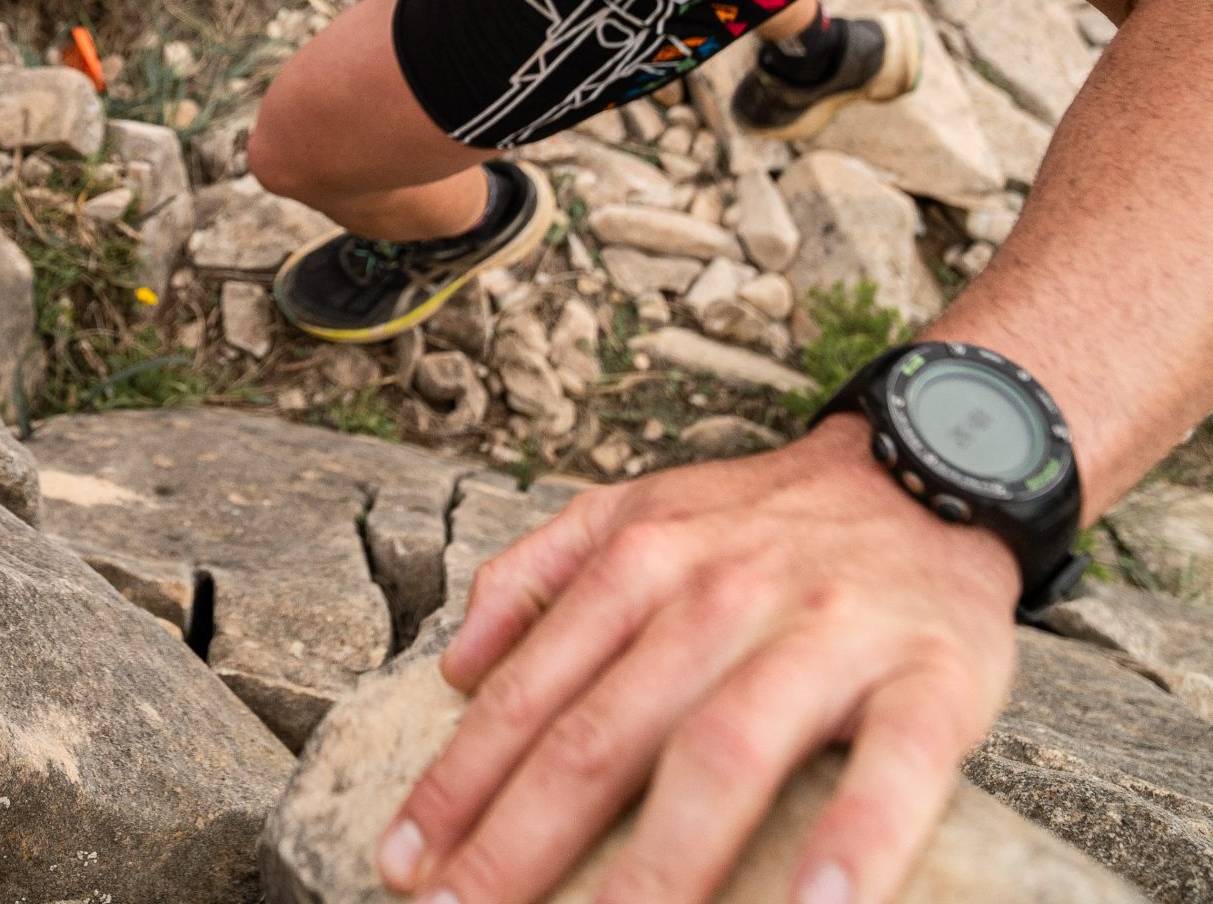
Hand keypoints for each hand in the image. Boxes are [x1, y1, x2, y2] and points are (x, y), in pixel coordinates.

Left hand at [378, 417, 1018, 903]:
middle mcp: (721, 593)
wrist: (929, 467)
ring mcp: (824, 634)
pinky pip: (892, 771)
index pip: (531, 691)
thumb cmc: (768, 520)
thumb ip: (541, 571)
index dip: (460, 784)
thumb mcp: (643, 509)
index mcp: (643, 559)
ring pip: (724, 752)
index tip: (401, 865)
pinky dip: (854, 844)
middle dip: (522, 841)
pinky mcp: (930, 679)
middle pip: (607, 734)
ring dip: (662, 863)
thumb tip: (454, 664)